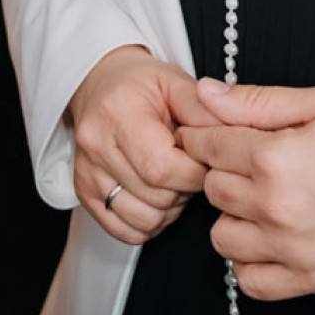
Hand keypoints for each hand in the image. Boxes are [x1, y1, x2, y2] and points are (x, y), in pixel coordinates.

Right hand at [67, 45, 217, 245]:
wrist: (101, 86)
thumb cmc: (141, 86)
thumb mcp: (175, 82)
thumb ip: (203, 109)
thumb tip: (230, 138)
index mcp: (117, 113)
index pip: (162, 168)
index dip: (194, 172)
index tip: (203, 158)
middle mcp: (95, 146)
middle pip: (156, 197)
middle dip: (185, 190)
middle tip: (188, 166)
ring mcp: (87, 173)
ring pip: (145, 221)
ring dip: (170, 209)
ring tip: (173, 180)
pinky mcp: (84, 194)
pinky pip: (127, 232)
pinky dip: (150, 223)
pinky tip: (156, 196)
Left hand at [179, 80, 314, 299]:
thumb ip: (256, 100)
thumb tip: (205, 94)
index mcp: (274, 157)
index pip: (208, 145)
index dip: (203, 136)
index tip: (207, 135)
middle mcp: (275, 206)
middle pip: (212, 189)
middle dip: (222, 172)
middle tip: (245, 164)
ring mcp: (289, 248)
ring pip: (222, 237)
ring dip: (233, 219)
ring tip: (258, 203)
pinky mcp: (307, 280)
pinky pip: (249, 282)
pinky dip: (249, 263)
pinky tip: (266, 241)